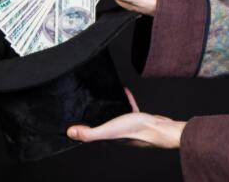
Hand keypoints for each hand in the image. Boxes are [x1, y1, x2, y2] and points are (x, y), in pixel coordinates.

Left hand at [67, 87, 185, 148]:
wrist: (158, 128)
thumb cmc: (134, 131)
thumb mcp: (108, 130)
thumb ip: (89, 133)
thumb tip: (70, 133)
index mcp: (106, 138)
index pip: (90, 135)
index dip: (82, 128)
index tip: (75, 119)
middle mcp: (115, 134)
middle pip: (101, 124)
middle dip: (94, 115)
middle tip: (87, 104)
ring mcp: (126, 126)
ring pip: (114, 116)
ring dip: (109, 107)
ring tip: (103, 97)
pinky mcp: (137, 119)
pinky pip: (128, 107)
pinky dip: (125, 99)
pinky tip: (124, 90)